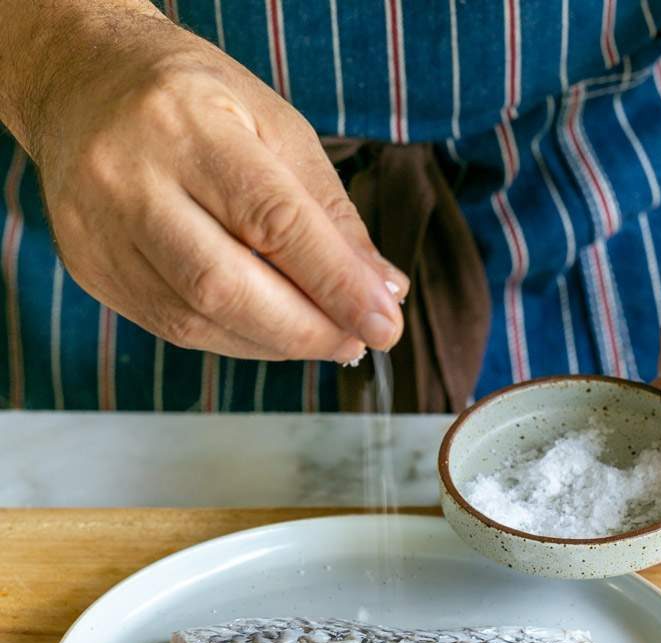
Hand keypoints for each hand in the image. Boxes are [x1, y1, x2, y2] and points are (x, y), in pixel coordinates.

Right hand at [31, 7, 407, 362]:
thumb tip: (381, 290)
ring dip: (275, 344)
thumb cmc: (191, 100)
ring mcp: (99, 231)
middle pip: (226, 285)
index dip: (336, 284)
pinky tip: (270, 333)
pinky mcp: (91, 269)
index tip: (385, 323)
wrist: (80, 84)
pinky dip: (236, 342)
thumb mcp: (274, 125)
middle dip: (307, 329)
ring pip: (197, 319)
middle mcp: (129, 179)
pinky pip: (173, 329)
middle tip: (357, 341)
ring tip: (323, 338)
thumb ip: (329, 212)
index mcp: (184, 124)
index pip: (273, 220)